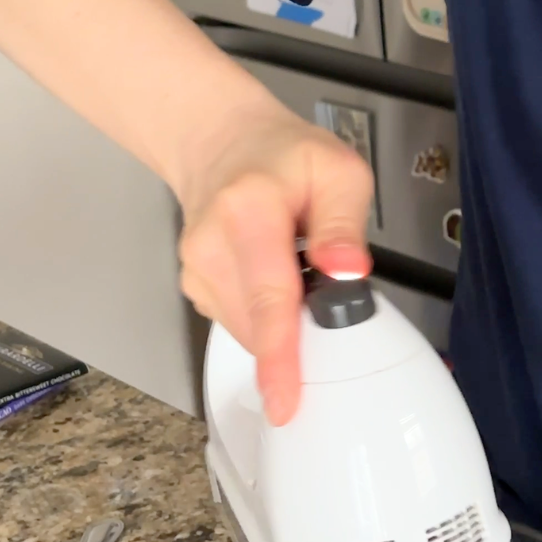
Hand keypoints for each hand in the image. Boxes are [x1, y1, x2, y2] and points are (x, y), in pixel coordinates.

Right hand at [176, 99, 373, 423]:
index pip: (269, 295)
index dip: (281, 355)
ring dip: (285, 322)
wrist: (221, 142)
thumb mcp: (337, 170)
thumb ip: (344, 224)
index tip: (286, 398)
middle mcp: (211, 244)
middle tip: (325, 293)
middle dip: (301, 336)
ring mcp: (196, 269)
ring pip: (251, 330)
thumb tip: (346, 273)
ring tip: (297, 268)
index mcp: (249, 210)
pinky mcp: (194, 288)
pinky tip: (275, 278)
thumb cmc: (283, 156)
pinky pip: (242, 323)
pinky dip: (267, 316)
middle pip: (260, 324)